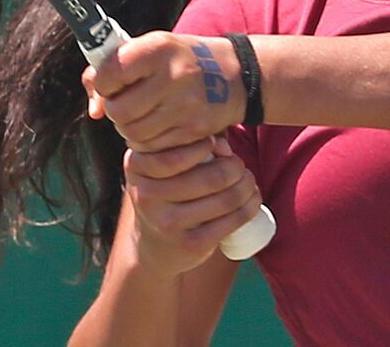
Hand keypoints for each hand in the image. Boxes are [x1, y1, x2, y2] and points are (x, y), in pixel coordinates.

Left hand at [82, 32, 244, 151]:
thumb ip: (113, 68)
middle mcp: (173, 75)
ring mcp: (185, 105)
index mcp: (159, 48)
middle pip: (120, 110)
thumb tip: (94, 110)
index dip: (103, 82)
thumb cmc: (182, 59)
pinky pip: (153, 147)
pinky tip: (157, 125)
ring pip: (133, 132)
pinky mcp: (193, 130)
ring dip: (130, 127)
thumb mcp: (152, 48)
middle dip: (115, 110)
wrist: (235, 74)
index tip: (110, 82)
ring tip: (142, 114)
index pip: (111, 72)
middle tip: (126, 102)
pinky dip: (148, 140)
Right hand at [124, 135, 263, 275]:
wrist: (153, 246)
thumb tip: (222, 145)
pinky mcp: (190, 245)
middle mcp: (147, 196)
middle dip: (236, 167)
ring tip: (248, 182)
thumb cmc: (166, 191)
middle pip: (211, 177)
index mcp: (137, 167)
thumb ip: (188, 142)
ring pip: (226, 199)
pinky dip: (250, 207)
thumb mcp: (164, 163)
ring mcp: (168, 224)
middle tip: (240, 167)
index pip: (177, 153)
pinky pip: (231, 222)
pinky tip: (253, 200)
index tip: (216, 146)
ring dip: (248, 186)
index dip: (206, 145)